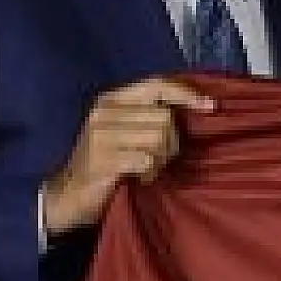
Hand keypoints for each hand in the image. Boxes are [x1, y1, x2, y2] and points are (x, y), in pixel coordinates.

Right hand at [43, 77, 213, 236]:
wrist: (68, 196)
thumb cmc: (106, 161)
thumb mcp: (124, 129)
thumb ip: (151, 114)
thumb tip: (198, 105)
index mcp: (112, 99)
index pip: (158, 85)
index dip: (188, 94)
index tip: (212, 107)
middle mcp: (105, 112)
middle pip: (165, 117)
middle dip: (172, 142)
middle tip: (159, 158)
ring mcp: (101, 136)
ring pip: (160, 138)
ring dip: (162, 158)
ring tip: (148, 167)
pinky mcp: (103, 161)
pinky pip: (147, 160)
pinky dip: (151, 172)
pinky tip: (141, 177)